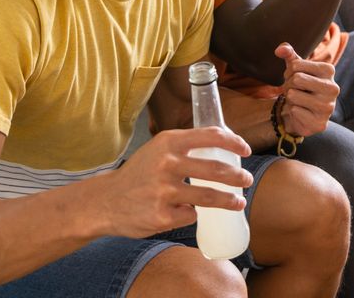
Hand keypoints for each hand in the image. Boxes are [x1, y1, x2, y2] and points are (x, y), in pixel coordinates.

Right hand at [105, 127, 251, 237]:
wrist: (105, 201)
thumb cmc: (138, 173)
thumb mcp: (158, 149)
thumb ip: (184, 147)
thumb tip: (222, 149)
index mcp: (169, 142)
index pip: (211, 136)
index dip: (234, 142)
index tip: (246, 150)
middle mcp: (167, 164)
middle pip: (216, 169)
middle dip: (238, 176)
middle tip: (247, 180)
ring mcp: (164, 191)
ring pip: (209, 196)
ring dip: (229, 200)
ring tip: (239, 202)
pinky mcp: (162, 216)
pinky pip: (190, 216)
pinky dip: (193, 215)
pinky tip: (188, 213)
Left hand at [277, 42, 337, 136]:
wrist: (305, 112)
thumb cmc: (301, 86)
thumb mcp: (295, 67)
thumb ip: (289, 53)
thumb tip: (279, 49)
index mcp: (329, 70)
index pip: (296, 65)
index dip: (289, 71)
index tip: (296, 77)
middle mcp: (333, 88)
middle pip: (296, 79)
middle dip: (289, 85)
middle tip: (295, 89)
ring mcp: (328, 107)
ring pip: (293, 95)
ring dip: (290, 98)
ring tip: (298, 100)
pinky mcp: (320, 122)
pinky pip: (294, 110)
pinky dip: (293, 111)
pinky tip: (302, 112)